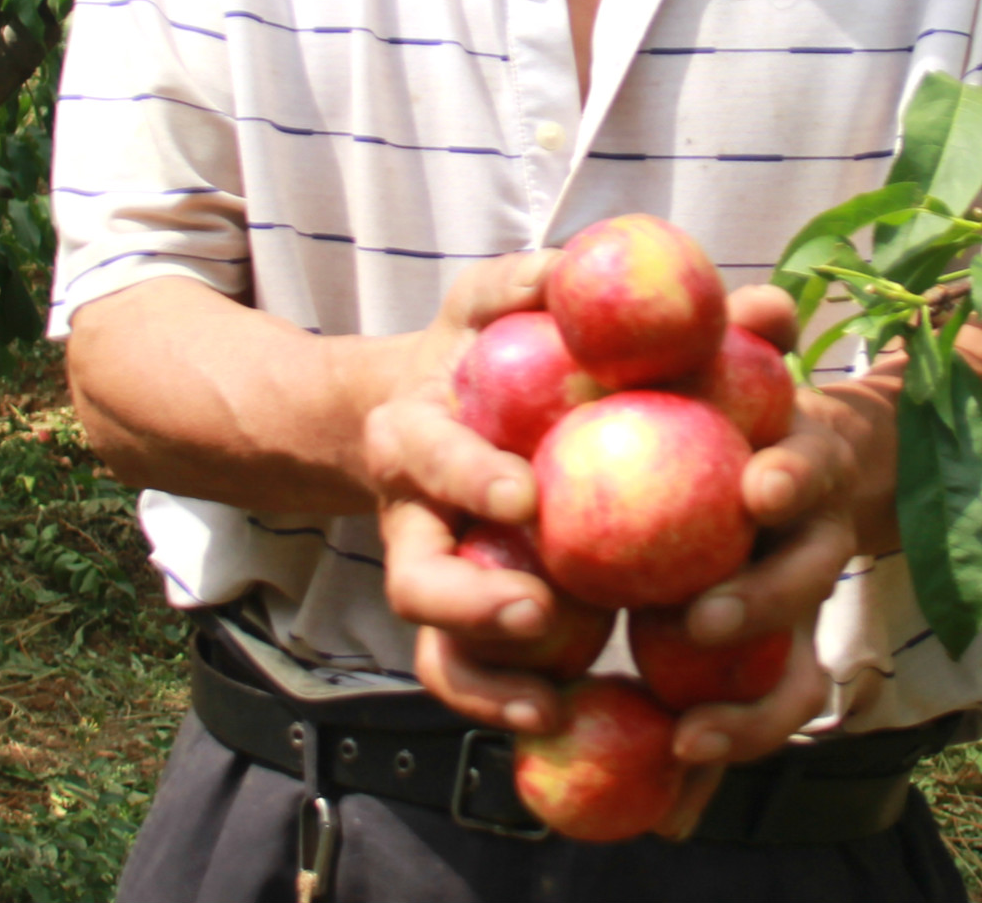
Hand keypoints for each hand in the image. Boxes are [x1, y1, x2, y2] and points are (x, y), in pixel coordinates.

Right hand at [364, 252, 573, 733]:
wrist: (419, 414)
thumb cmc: (472, 353)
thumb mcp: (484, 304)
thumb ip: (522, 283)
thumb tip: (572, 265)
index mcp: (412, 433)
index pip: (431, 456)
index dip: (469, 477)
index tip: (525, 495)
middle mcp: (409, 518)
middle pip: (417, 579)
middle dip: (471, 603)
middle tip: (539, 611)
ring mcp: (429, 576)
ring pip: (433, 647)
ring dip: (486, 679)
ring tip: (551, 697)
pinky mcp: (456, 622)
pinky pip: (466, 676)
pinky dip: (503, 703)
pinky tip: (562, 715)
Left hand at [653, 283, 860, 838]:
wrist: (830, 465)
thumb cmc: (763, 402)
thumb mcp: (761, 359)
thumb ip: (762, 327)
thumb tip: (770, 303)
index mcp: (805, 468)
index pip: (808, 468)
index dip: (793, 479)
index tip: (757, 491)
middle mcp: (815, 544)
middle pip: (805, 582)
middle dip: (760, 604)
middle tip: (701, 620)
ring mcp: (801, 610)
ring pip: (797, 674)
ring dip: (750, 714)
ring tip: (688, 741)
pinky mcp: (778, 666)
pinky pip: (757, 721)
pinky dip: (722, 761)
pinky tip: (671, 806)